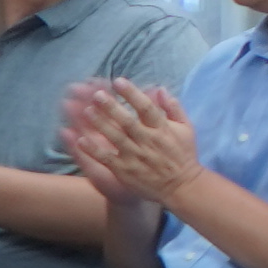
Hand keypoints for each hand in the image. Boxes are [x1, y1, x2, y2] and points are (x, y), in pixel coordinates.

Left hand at [63, 78, 199, 208]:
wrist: (182, 187)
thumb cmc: (183, 155)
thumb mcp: (186, 128)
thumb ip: (173, 108)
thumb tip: (160, 89)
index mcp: (162, 129)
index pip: (146, 107)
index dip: (131, 93)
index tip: (118, 81)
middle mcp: (148, 141)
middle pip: (127, 121)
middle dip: (111, 106)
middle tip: (97, 94)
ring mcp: (135, 156)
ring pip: (115, 137)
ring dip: (100, 124)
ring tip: (88, 111)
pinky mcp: (125, 170)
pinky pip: (107, 158)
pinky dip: (94, 150)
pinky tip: (81, 140)